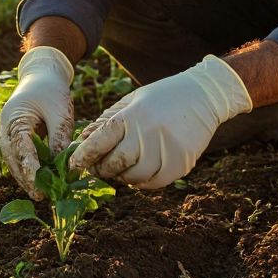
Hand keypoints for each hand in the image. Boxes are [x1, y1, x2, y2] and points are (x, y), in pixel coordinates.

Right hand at [0, 46, 73, 199]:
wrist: (41, 75)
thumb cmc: (51, 90)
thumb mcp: (59, 111)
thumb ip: (59, 136)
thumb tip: (62, 164)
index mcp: (14, 118)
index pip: (20, 145)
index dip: (28, 165)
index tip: (37, 181)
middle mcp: (6, 128)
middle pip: (13, 158)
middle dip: (26, 178)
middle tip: (40, 196)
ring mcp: (8, 134)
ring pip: (14, 161)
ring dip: (25, 178)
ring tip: (39, 195)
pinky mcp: (15, 138)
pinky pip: (19, 158)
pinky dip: (27, 170)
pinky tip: (39, 183)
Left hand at [70, 55, 251, 188]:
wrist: (204, 95)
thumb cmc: (161, 97)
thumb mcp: (132, 101)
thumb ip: (107, 121)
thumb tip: (82, 141)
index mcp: (133, 114)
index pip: (101, 140)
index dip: (84, 155)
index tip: (74, 164)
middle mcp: (149, 131)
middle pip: (116, 162)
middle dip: (101, 169)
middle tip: (97, 168)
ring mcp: (168, 148)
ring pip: (134, 176)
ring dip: (122, 177)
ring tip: (119, 170)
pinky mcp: (182, 162)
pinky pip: (155, 182)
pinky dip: (142, 182)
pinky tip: (139, 173)